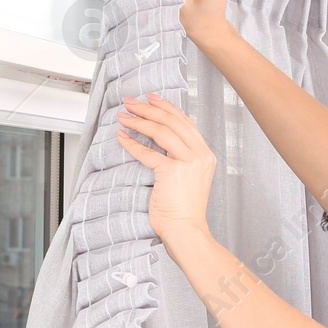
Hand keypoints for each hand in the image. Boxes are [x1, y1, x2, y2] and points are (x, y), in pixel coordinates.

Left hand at [114, 91, 215, 243]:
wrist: (186, 230)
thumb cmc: (184, 209)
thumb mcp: (189, 176)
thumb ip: (180, 156)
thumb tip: (159, 137)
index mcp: (205, 154)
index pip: (185, 122)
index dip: (166, 107)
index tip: (151, 98)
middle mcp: (200, 155)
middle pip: (172, 121)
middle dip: (149, 108)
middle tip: (130, 102)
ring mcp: (188, 162)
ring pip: (161, 131)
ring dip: (139, 120)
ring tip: (124, 116)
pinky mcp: (172, 171)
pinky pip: (148, 152)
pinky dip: (132, 143)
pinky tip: (122, 137)